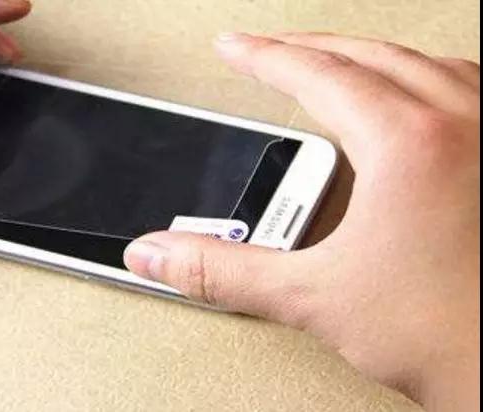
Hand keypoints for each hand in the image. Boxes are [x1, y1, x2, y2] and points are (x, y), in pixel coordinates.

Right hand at [124, 33, 479, 410]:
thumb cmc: (453, 338)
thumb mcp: (314, 298)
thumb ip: (222, 271)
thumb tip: (158, 256)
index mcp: (410, 145)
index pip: (316, 77)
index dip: (263, 58)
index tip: (234, 48)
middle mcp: (466, 124)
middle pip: (368, 56)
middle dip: (308, 48)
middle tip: (267, 51)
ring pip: (424, 63)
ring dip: (368, 57)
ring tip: (331, 64)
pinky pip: (468, 86)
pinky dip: (424, 78)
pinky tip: (415, 98)